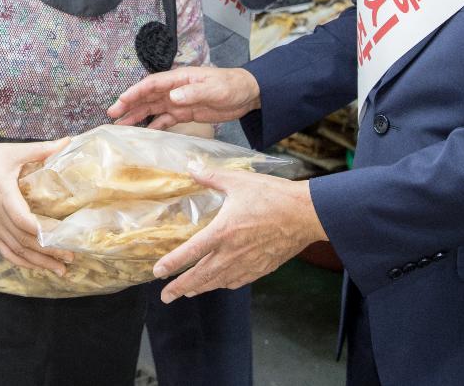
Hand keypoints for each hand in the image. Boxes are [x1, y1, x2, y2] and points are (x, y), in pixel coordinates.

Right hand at [0, 139, 73, 274]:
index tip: (62, 235)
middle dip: (47, 251)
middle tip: (70, 258)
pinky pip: (5, 250)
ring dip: (37, 262)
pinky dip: (21, 261)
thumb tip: (67, 141)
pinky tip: (36, 267)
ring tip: (59, 270)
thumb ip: (40, 149)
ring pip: (15, 249)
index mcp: (2, 193)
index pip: (21, 218)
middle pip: (22, 239)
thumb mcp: (12, 151)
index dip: (41, 230)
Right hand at [108, 66, 259, 129]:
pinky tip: (144, 134)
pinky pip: (165, 120)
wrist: (247, 94)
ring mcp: (179, 101)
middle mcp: (176, 89)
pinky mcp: (186, 113)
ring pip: (153, 109)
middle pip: (148, 97)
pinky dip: (154, 126)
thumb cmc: (231, 86)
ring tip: (121, 125)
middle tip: (112, 115)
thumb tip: (173, 96)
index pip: (152, 84)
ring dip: (137, 116)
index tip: (120, 100)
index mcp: (180, 79)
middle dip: (129, 105)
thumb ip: (193, 93)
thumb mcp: (214, 89)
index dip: (135, 92)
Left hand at [153, 167, 325, 302]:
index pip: (190, 252)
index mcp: (223, 232)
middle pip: (200, 276)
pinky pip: (238, 281)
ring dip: (200, 288)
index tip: (157, 272)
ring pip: (218, 282)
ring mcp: (248, 263)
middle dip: (180, 287)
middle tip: (166, 296)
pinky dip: (224, 284)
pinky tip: (220, 284)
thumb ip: (211, 176)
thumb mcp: (239, 181)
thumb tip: (191, 167)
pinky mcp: (262, 268)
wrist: (306, 214)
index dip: (172, 264)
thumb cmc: (273, 195)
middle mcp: (232, 253)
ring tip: (188, 292)